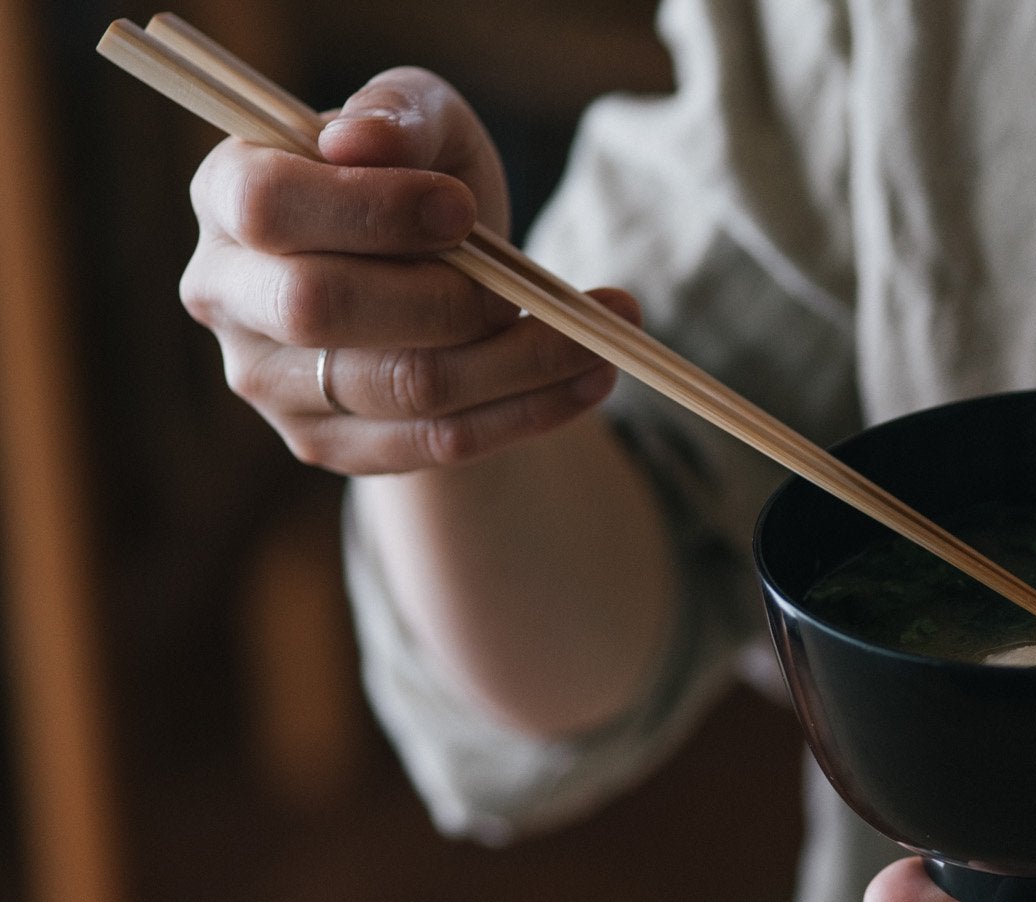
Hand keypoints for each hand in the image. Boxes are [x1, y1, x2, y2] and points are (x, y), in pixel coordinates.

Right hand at [180, 67, 635, 473]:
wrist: (438, 277)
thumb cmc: (424, 181)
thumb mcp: (426, 124)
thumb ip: (399, 114)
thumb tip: (359, 142)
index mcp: (228, 194)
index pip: (270, 206)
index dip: (371, 210)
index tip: (463, 210)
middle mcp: (225, 294)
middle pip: (322, 310)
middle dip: (448, 297)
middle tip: (526, 283)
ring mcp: (268, 382)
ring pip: (401, 386)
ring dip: (520, 361)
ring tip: (602, 333)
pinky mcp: (327, 445)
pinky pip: (439, 443)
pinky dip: (529, 411)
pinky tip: (589, 378)